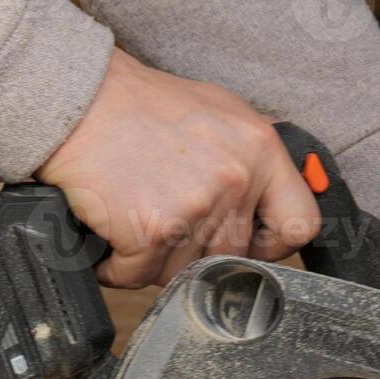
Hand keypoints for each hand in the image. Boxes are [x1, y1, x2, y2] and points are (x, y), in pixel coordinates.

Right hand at [35, 50, 320, 287]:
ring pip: (181, 273)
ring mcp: (194, 208)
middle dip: (193, 254)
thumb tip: (265, 209)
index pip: (299, 225)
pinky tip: (108, 238)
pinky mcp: (152, 231)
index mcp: (259, 151)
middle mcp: (234, 180)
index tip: (247, 247)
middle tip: (164, 229)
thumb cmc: (139, 107)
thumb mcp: (218, 115)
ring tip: (130, 224)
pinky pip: (137, 277)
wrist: (81, 100)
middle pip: (229, 258)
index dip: (271, 247)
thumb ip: (249, 162)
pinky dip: (116, 266)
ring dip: (150, 261)